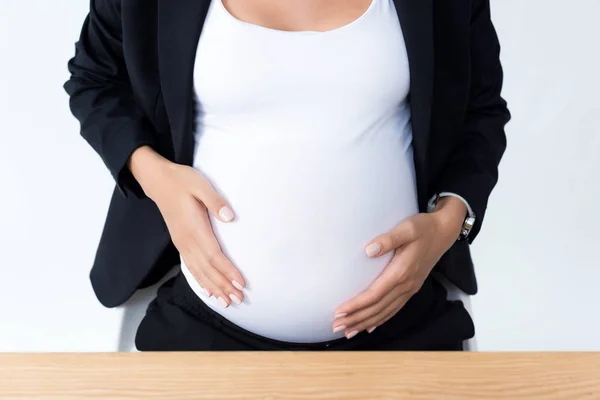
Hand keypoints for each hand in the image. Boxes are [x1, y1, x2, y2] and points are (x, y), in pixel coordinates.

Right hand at [129, 146, 245, 307]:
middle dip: (223, 285)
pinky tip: (208, 290)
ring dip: (213, 287)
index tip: (240, 283)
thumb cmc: (182, 181)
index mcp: (194, 229)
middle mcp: (186, 241)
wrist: (157, 180)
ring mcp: (182, 243)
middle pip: (207, 269)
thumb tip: (229, 217)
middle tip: (239, 300)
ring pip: (199, 271)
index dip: (227, 271)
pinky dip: (200, 280)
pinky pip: (191, 266)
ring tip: (227, 301)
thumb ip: (215, 201)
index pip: (214, 256)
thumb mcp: (200, 185)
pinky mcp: (180, 242)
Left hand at [332, 197, 465, 338]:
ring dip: (366, 323)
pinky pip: (394, 309)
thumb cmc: (423, 228)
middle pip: (377, 308)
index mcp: (402, 272)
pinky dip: (381, 320)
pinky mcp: (411, 288)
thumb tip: (369, 250)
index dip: (356, 305)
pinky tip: (370, 327)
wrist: (444, 232)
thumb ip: (388, 239)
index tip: (339, 312)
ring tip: (348, 331)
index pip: (374, 295)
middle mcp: (406, 285)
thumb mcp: (406, 228)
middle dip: (356, 319)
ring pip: (385, 312)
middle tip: (335, 327)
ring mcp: (410, 288)